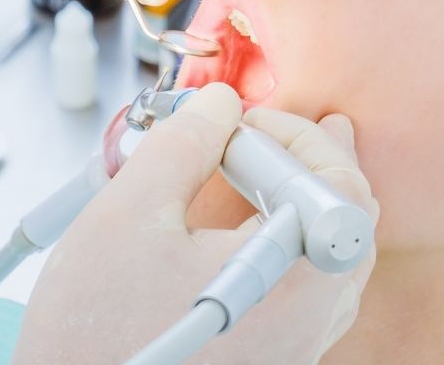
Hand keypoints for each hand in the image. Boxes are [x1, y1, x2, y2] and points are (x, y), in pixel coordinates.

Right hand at [13, 83, 379, 364]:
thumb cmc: (96, 334)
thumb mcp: (129, 214)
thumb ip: (185, 144)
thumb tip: (220, 105)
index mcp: (294, 278)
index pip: (340, 185)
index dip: (294, 136)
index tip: (241, 123)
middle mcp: (311, 321)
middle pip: (347, 222)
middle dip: (307, 163)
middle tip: (266, 133)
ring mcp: (297, 348)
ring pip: (332, 260)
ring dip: (299, 204)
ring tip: (261, 166)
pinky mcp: (274, 362)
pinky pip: (306, 294)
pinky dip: (285, 246)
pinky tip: (246, 224)